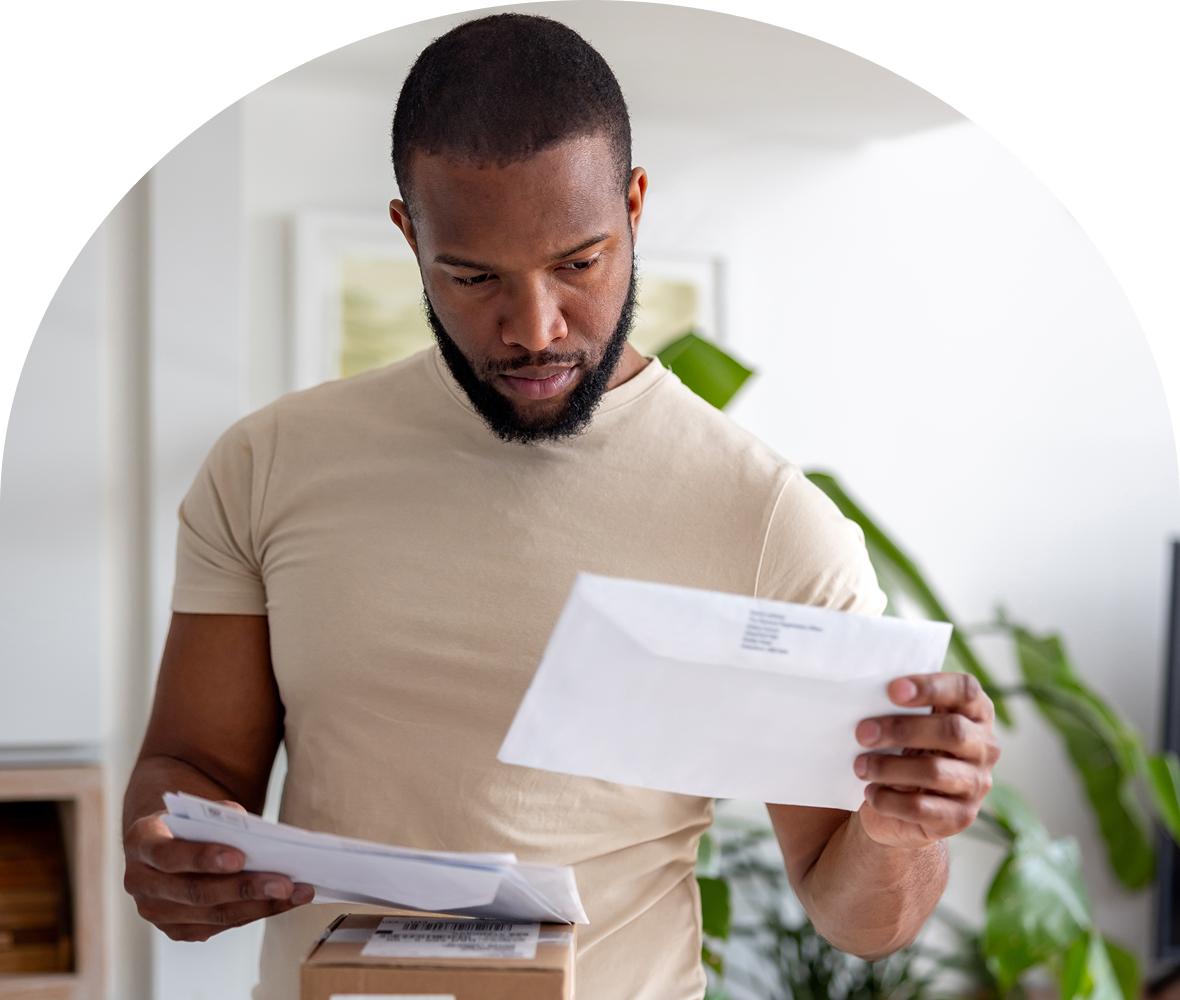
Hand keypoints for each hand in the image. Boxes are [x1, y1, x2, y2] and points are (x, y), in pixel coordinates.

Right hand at [124, 804, 313, 940]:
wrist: (165, 841)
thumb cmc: (188, 822)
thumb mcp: (197, 809)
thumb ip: (221, 816)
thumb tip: (257, 836)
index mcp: (141, 842)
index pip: (169, 855)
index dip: (203, 858)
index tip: (240, 857)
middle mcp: (140, 882)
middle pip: (196, 892)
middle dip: (245, 888)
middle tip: (285, 883)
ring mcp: (155, 912)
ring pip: (212, 915)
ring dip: (260, 906)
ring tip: (297, 893)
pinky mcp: (176, 929)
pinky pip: (218, 926)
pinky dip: (253, 913)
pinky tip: (282, 903)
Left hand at [853, 673, 999, 849]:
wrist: (903, 803)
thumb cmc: (903, 748)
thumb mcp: (907, 721)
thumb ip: (899, 705)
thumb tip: (864, 694)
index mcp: (974, 712)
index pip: (966, 690)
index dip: (931, 687)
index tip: (892, 689)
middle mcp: (984, 747)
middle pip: (951, 731)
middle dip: (901, 729)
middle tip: (861, 732)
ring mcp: (976, 784)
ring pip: (934, 772)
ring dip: (889, 767)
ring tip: (859, 766)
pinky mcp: (960, 817)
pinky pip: (921, 808)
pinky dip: (889, 799)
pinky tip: (871, 792)